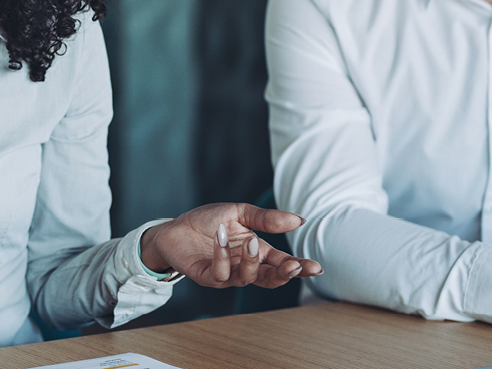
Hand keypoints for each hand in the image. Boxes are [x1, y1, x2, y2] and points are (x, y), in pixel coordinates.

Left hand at [139, 203, 322, 288]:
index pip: (282, 263)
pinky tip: (220, 237)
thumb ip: (266, 219)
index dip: (299, 268)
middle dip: (284, 275)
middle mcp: (244, 267)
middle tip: (293, 266)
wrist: (175, 227)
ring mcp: (226, 275)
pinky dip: (221, 255)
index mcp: (257, 252)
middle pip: (270, 278)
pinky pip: (219, 272)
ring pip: (246, 278)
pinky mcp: (206, 276)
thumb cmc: (208, 222)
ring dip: (251, 261)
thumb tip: (299, 219)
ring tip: (251, 241)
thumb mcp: (240, 213)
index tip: (316, 268)